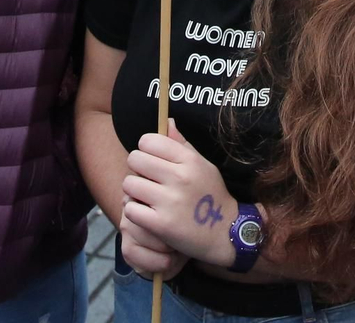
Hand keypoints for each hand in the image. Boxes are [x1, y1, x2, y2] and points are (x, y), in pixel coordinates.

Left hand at [122, 121, 236, 268]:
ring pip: (129, 184)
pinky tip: (145, 214)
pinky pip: (131, 209)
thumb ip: (182, 145)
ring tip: (145, 198)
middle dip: (137, 169)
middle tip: (147, 180)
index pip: (149, 140)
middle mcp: (180, 177)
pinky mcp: (162, 224)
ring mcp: (170, 201)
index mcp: (189, 160)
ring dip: (133, 192)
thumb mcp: (203, 166)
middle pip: (135, 159)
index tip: (151, 160)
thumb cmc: (211, 196)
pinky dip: (134, 212)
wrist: (225, 233)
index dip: (146, 149)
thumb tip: (167, 121)